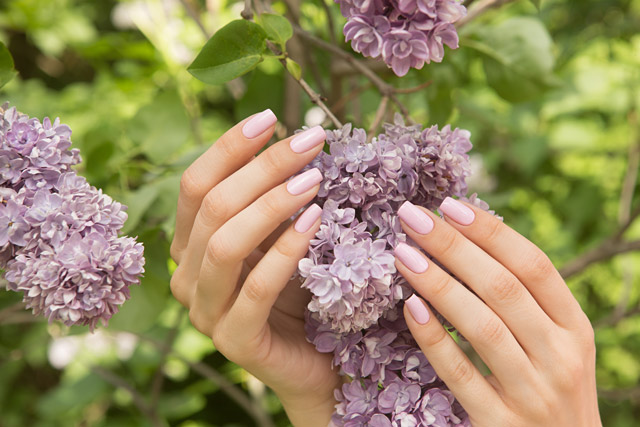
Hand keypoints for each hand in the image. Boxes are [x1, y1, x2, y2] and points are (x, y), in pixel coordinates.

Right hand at [169, 110, 340, 425]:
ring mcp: (205, 312)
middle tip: (311, 142)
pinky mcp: (233, 341)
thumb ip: (270, 200)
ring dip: (271, 203)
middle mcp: (187, 275)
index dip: (229, 148)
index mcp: (190, 245)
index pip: (195, 185)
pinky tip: (314, 222)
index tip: (272, 118)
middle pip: (212, 207)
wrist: (314, 360)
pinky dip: (285, 251)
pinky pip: (255, 289)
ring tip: (314, 178)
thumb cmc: (299, 292)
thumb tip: (291, 138)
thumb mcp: (280, 237)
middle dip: (263, 167)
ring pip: (224, 244)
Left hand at [394, 198, 600, 425]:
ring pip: (482, 325)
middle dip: (454, 246)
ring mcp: (533, 393)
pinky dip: (434, 338)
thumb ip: (527, 302)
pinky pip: (460, 374)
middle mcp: (561, 357)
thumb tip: (470, 240)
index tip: (450, 205)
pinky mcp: (501, 423)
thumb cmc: (551, 388)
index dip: (491, 232)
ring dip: (438, 283)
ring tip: (403, 253)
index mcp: (576, 329)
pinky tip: (410, 307)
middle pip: (503, 288)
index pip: (535, 266)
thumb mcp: (557, 344)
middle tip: (413, 217)